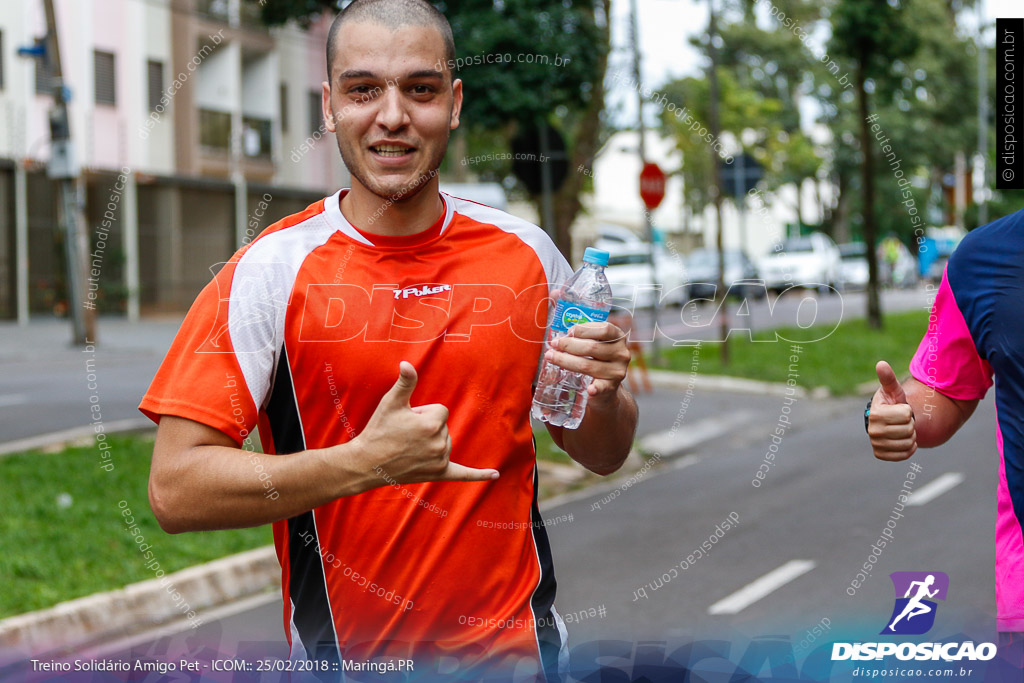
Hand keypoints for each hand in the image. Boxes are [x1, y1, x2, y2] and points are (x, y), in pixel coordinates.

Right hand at [354, 361, 498, 484]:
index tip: (406, 421)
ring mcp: (440, 460)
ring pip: (445, 442)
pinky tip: (495, 474)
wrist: (367, 462)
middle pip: (443, 426)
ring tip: (408, 448)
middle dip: (426, 428)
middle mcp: (440, 443)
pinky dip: (479, 475)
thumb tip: (407, 364)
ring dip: (431, 442)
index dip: (423, 413)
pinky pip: (463, 474)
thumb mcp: (391, 403)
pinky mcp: (438, 473)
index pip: (441, 410)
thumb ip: (405, 382)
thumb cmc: (379, 430)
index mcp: (433, 423)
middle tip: (404, 436)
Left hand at [544, 317, 630, 406]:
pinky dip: (595, 389)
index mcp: (618, 338)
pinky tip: (590, 390)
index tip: (569, 331)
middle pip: (592, 347)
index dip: (584, 329)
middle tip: (554, 344)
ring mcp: (617, 371)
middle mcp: (621, 353)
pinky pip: (602, 387)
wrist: (607, 387)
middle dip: (569, 345)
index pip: (604, 329)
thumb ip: (585, 337)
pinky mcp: (611, 387)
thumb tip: (563, 335)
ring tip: (551, 357)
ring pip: (588, 365)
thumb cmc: (597, 360)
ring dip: (566, 361)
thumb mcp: (597, 344)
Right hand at [868, 360, 916, 460]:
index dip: (907, 411)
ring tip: (902, 429)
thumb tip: (881, 363)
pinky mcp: (880, 455)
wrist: (887, 421)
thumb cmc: (892, 403)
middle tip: (902, 421)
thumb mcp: (893, 391)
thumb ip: (888, 378)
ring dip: (911, 436)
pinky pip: (905, 454)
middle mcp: (872, 431)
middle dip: (910, 424)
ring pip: (908, 443)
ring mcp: (876, 444)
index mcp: (875, 414)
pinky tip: (903, 440)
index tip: (900, 409)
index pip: (906, 415)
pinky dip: (909, 448)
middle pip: (909, 430)